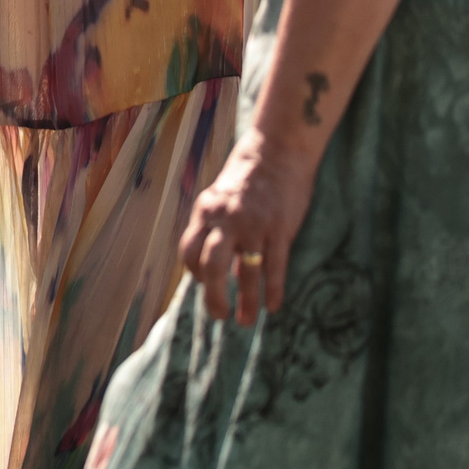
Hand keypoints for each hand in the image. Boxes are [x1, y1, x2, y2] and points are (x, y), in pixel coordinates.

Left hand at [177, 132, 318, 326]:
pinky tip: (273, 306)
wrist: (279, 148)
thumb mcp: (220, 195)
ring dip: (245, 302)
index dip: (194, 274)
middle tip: (219, 316)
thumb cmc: (248, 174)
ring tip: (246, 320)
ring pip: (246, 274)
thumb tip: (211, 260)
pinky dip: (273, 291)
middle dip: (213, 298)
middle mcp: (225, 219)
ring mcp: (254, 225)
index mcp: (206, 210)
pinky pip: (274, 268)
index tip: (205, 285)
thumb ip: (214, 224)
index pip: (189, 251)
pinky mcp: (280, 228)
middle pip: (210, 268)